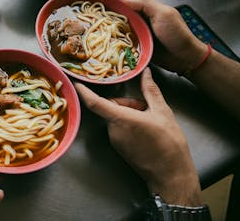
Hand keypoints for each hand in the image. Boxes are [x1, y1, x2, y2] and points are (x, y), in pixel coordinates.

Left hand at [75, 68, 202, 205]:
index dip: (84, 92)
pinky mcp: (119, 147)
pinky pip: (119, 128)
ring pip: (116, 118)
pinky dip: (129, 124)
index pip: (95, 103)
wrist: (171, 175)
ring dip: (129, 114)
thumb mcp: (163, 112)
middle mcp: (114, 130)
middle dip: (126, 103)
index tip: (78, 83)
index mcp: (122, 120)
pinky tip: (146, 129)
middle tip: (145, 107)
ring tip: (150, 120)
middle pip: (111, 108)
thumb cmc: (169, 144)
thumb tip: (146, 73)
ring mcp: (115, 140)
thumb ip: (150, 90)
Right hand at [95, 0, 207, 74]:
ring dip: (106, 20)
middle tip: (89, 4)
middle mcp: (141, 16)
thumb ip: (145, 5)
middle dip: (105, 3)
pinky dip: (111, 36)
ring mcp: (138, 30)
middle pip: (119, 6)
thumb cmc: (178, 35)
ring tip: (91, 20)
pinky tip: (102, 37)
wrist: (185, 58)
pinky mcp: (136, 43)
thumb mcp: (164, 15)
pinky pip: (120, 37)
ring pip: (118, 22)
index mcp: (148, 6)